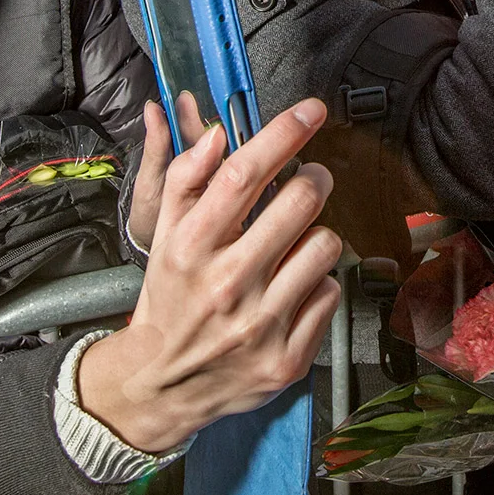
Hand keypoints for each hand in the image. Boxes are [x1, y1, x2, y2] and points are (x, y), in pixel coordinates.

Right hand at [79, 99, 342, 452]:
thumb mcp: (163, 238)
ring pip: (326, 245)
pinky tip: (292, 291)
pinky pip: (331, 293)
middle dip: (314, 178)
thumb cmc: (170, 299)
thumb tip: (219, 135)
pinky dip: (318, 285)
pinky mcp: (288, 358)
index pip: (244, 174)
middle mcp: (226, 284)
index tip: (312, 110)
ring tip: (293, 247)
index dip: (284, 133)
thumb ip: (187, 181)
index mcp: (191, 248)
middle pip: (301, 201)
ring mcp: (260, 325)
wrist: (162, 385)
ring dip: (316, 237)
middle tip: (309, 180)